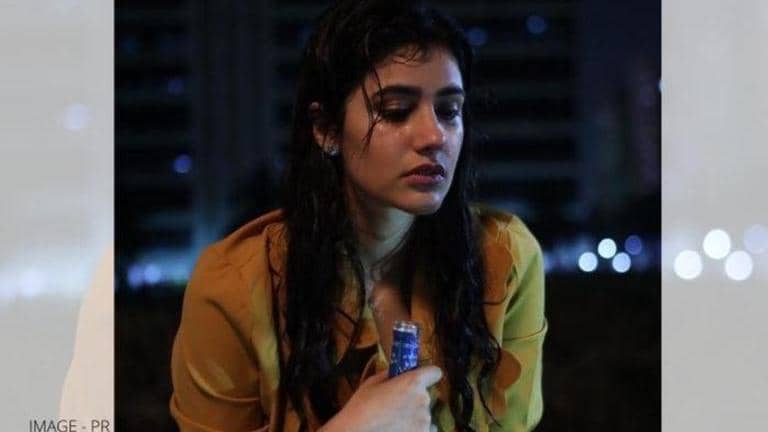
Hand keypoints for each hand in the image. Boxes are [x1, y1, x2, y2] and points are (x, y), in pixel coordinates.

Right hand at [320, 365, 441, 431]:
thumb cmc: (361, 407)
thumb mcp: (372, 383)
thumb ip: (391, 376)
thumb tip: (398, 374)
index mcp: (412, 382)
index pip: (434, 372)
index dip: (428, 375)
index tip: (421, 380)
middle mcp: (423, 400)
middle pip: (426, 396)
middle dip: (414, 400)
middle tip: (397, 407)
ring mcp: (425, 421)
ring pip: (426, 415)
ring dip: (415, 417)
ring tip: (396, 423)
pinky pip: (428, 430)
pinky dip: (418, 431)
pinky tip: (401, 431)